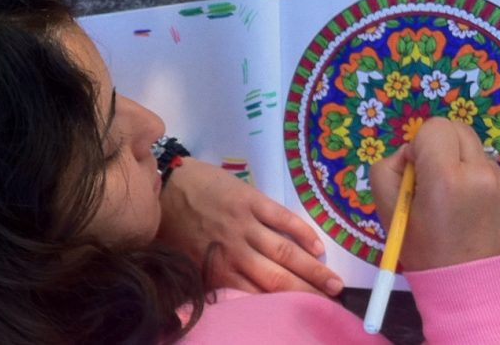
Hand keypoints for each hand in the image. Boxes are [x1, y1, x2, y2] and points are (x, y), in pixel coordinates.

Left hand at [156, 157, 343, 295]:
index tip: (305, 315)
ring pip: (286, 252)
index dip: (284, 308)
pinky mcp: (251, 200)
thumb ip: (209, 282)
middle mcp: (236, 252)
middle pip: (279, 279)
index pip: (258, 296)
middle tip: (332, 304)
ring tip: (335, 283)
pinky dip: (303, 233)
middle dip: (308, 293)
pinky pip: (283, 219)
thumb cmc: (173, 226)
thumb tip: (229, 304)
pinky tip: (318, 247)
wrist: (164, 184)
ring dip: (313, 269)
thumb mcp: (184, 262)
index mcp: (219, 271)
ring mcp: (246, 225)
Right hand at [370, 117, 499, 270]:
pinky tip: (468, 205)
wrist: (472, 285)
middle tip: (431, 177)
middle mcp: (478, 172)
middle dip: (439, 145)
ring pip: (472, 146)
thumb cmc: (425, 250)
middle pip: (456, 128)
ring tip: (451, 196)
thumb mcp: (388, 212)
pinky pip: (486, 165)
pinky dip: (473, 176)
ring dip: (457, 160)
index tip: (416, 172)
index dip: (419, 145)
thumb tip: (409, 153)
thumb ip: (387, 169)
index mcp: (445, 177)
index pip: (433, 127)